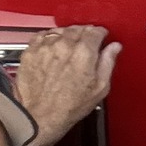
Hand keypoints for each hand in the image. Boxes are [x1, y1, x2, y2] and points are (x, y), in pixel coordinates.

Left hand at [14, 26, 119, 145]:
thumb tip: (114, 48)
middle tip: (87, 42)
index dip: (100, 33)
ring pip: (60, 30)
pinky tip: (53, 47)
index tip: (101, 37)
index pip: (95, 31)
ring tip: (70, 46)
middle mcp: (64, 45)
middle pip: (77, 29)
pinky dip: (50, 38)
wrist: (40, 116)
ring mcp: (45, 47)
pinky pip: (42, 36)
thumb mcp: (100, 88)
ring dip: (67, 35)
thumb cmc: (69, 106)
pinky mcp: (31, 51)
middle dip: (84, 33)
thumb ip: (108, 63)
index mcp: (84, 52)